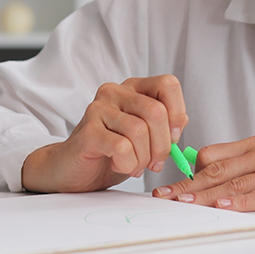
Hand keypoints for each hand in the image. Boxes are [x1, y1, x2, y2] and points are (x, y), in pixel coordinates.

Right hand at [21, 75, 186, 192]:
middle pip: (157, 112)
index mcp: (132, 89)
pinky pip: (122, 147)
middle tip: (154, 162)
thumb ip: (164, 125)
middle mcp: (114, 92)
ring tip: (133, 165)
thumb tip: (181, 121)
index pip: (168, 84)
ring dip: (143, 158)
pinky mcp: (88, 131)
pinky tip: (119, 165)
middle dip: (162, 146)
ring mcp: (98, 109)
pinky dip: (128, 164)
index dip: (177, 112)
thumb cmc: (110, 152)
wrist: (73, 169)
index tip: (173, 137)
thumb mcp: (145, 137)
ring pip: (140, 131)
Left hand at [151, 136, 254, 211]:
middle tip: (165, 198)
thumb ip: (246, 165)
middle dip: (189, 186)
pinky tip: (227, 206)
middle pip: (219, 170)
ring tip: (185, 203)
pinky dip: (245, 201)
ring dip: (208, 194)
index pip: (213, 157)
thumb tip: (207, 171)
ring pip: (238, 182)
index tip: (166, 187)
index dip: (187, 173)